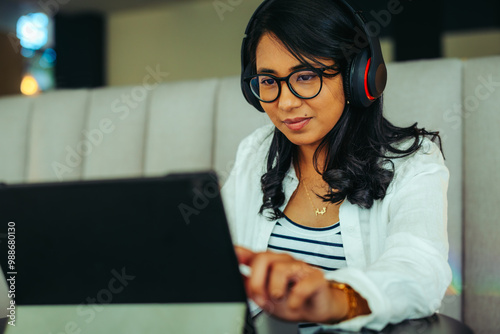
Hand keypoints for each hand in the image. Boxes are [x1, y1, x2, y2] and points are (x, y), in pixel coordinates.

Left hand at [234, 246, 348, 322]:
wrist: (315, 308)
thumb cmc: (290, 299)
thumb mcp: (265, 296)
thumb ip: (249, 285)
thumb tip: (234, 277)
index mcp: (269, 264)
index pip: (252, 254)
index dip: (240, 252)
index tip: (232, 253)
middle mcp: (283, 261)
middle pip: (263, 258)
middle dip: (257, 282)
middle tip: (261, 299)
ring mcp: (300, 267)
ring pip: (280, 269)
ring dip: (274, 291)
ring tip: (277, 301)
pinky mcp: (315, 277)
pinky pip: (302, 286)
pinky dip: (294, 300)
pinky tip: (294, 305)